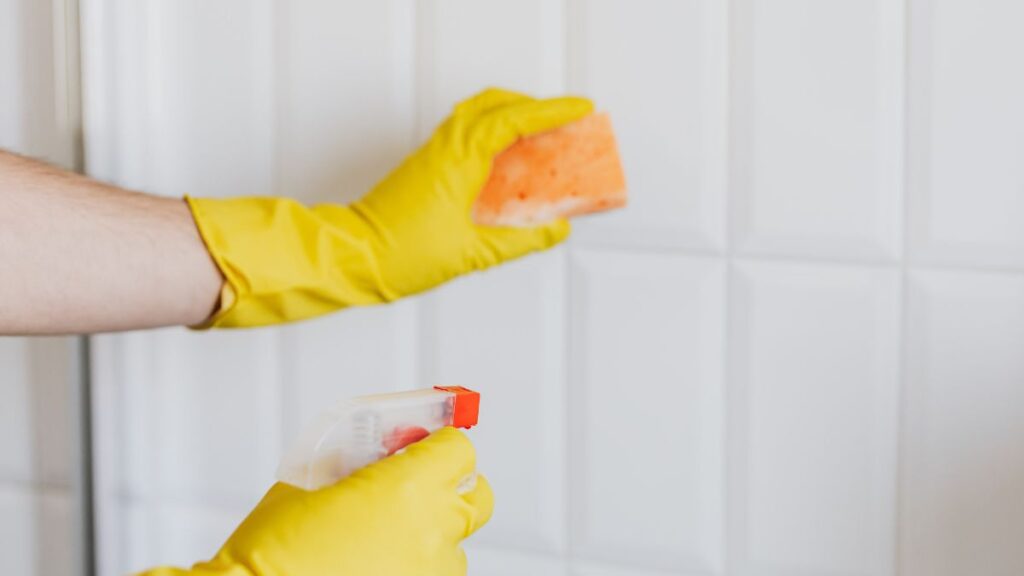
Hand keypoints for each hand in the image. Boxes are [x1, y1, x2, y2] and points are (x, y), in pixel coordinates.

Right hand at [139, 428, 492, 575]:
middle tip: (417, 485)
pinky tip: (375, 564)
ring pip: (454, 544)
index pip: (459, 449)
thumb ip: (357, 466)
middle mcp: (433, 531)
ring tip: (382, 538)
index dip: (438, 444)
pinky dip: (414, 566)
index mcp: (410, 488)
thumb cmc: (274, 550)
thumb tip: (378, 459)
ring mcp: (431, 572)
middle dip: (452, 486)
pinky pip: (432, 574)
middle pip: (477, 496)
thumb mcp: (313, 482)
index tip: (422, 443)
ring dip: (430, 534)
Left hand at [187, 88, 592, 326]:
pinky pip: (464, 133)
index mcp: (460, 160)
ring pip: (476, 114)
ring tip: (539, 136)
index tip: (580, 109)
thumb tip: (555, 231)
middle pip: (494, 103)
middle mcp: (444, 147)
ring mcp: (432, 153)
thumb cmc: (401, 254)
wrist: (353, 256)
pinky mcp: (425, 166)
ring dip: (510, 116)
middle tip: (562, 119)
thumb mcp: (473, 253)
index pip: (514, 119)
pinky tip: (505, 161)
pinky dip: (491, 133)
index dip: (551, 112)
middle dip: (533, 105)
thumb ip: (521, 241)